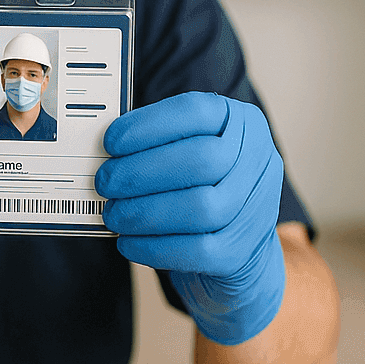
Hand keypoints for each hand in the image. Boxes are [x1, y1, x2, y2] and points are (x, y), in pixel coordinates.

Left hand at [95, 91, 286, 344]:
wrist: (238, 247)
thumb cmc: (200, 187)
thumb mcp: (188, 150)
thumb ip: (158, 143)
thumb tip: (106, 151)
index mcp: (242, 123)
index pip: (197, 112)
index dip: (149, 126)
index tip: (111, 141)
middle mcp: (259, 160)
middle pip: (200, 161)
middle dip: (141, 172)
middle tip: (105, 182)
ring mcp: (256, 208)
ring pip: (201, 208)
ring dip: (144, 212)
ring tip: (113, 213)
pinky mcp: (241, 251)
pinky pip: (196, 250)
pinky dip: (153, 246)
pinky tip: (127, 242)